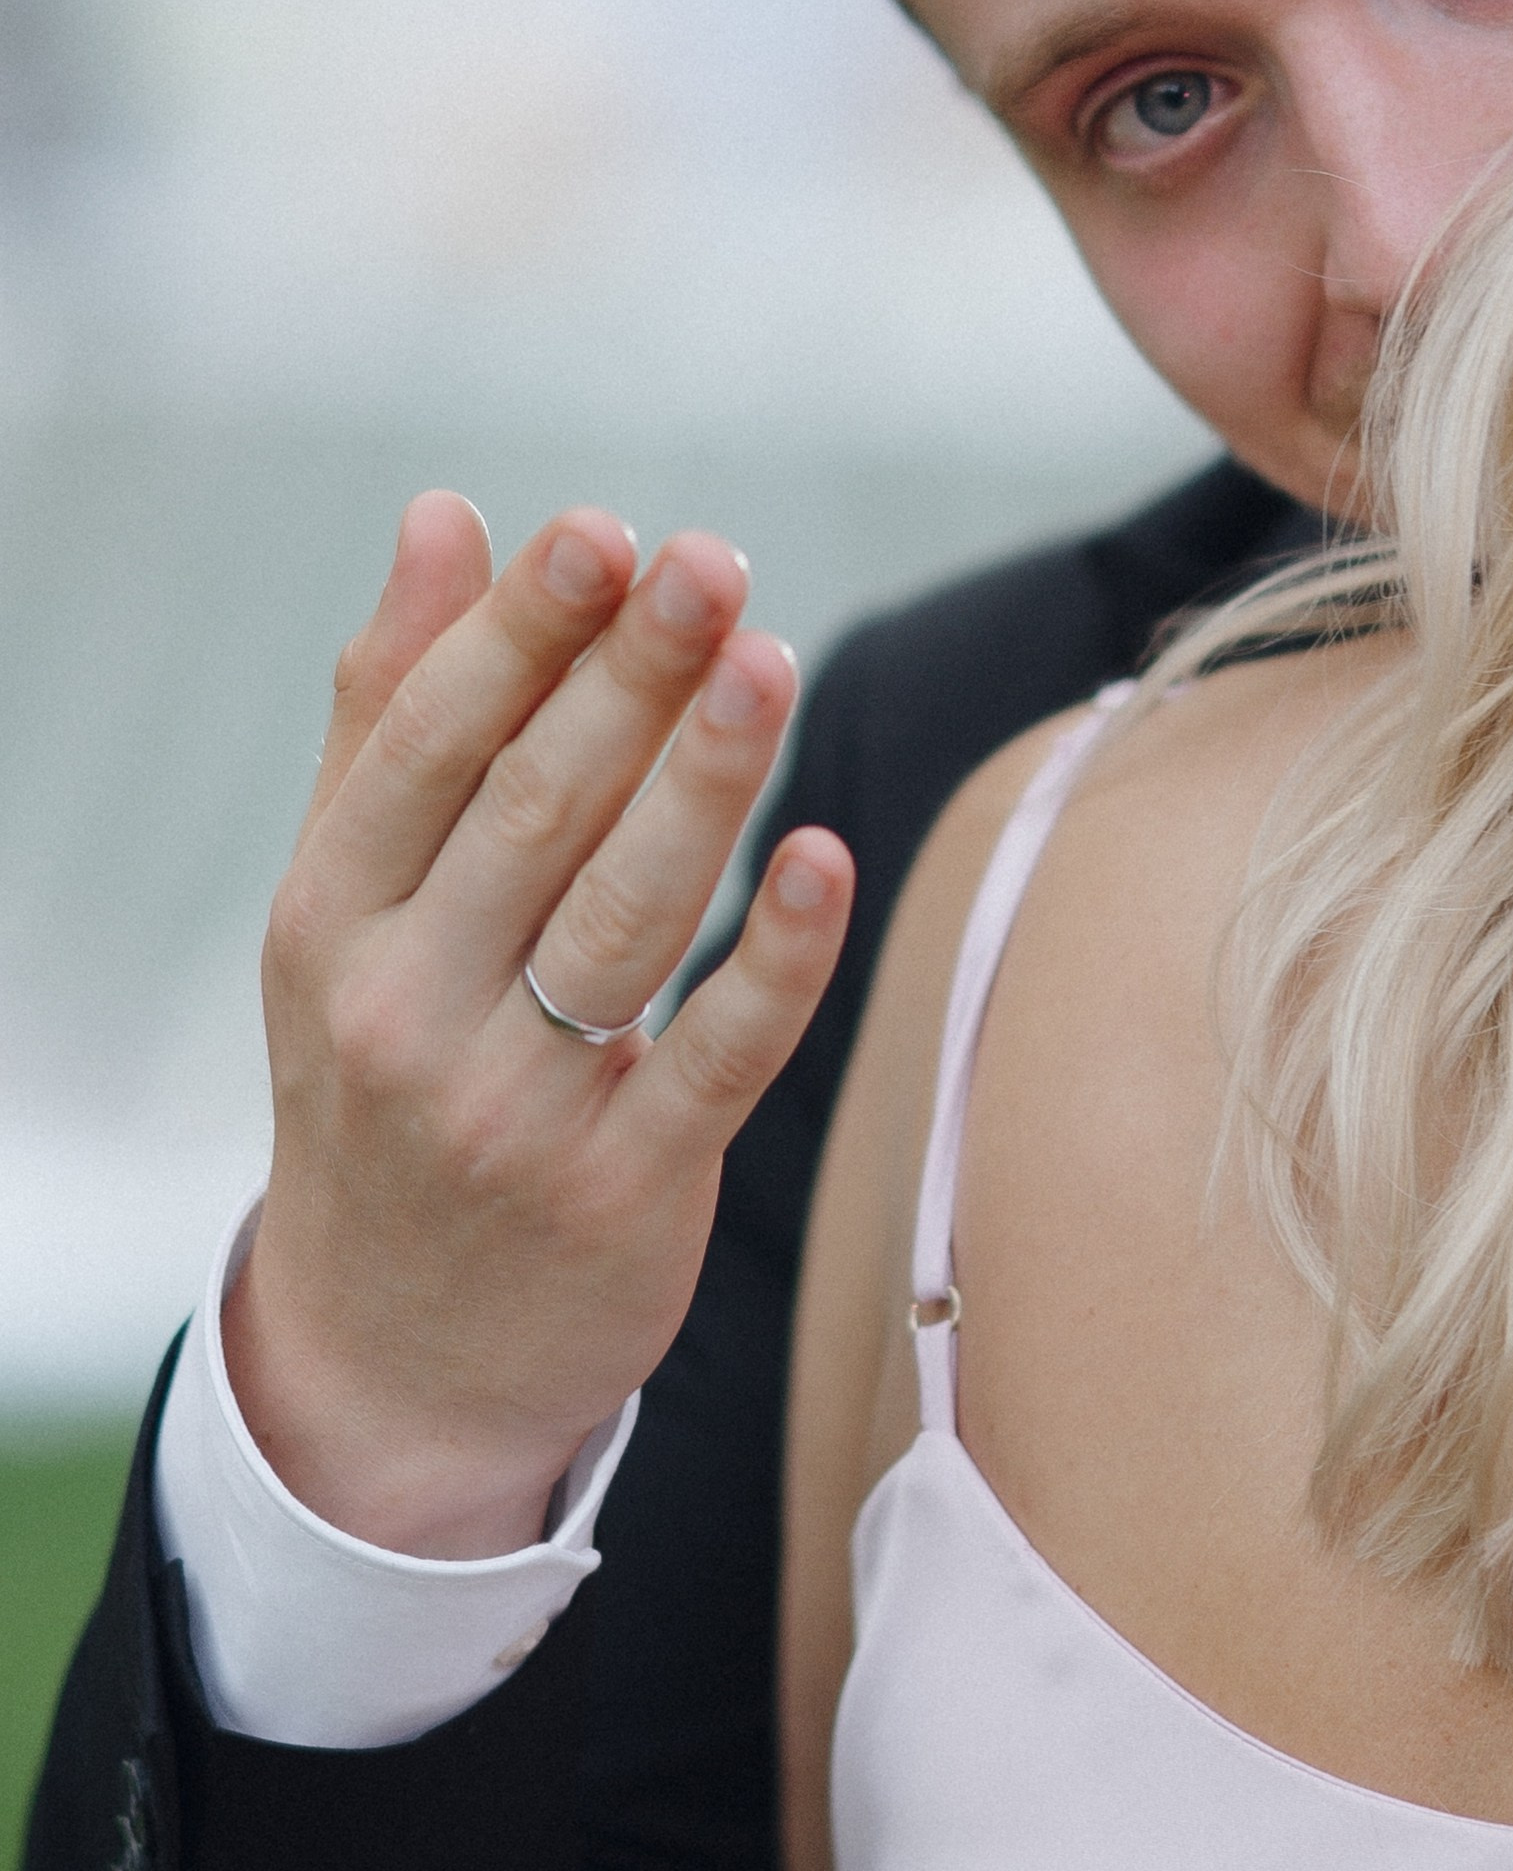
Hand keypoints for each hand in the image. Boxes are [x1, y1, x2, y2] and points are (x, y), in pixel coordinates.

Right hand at [226, 492, 852, 1558]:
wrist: (394, 1353)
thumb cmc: (384, 1074)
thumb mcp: (349, 910)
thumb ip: (394, 713)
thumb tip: (442, 517)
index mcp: (329, 921)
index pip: (429, 750)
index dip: (519, 635)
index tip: (604, 534)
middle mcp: (404, 1012)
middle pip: (535, 814)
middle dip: (627, 680)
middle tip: (714, 563)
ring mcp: (513, 1111)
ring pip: (624, 919)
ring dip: (703, 784)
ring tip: (767, 661)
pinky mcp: (625, 1191)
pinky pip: (715, 1060)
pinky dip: (772, 961)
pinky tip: (825, 861)